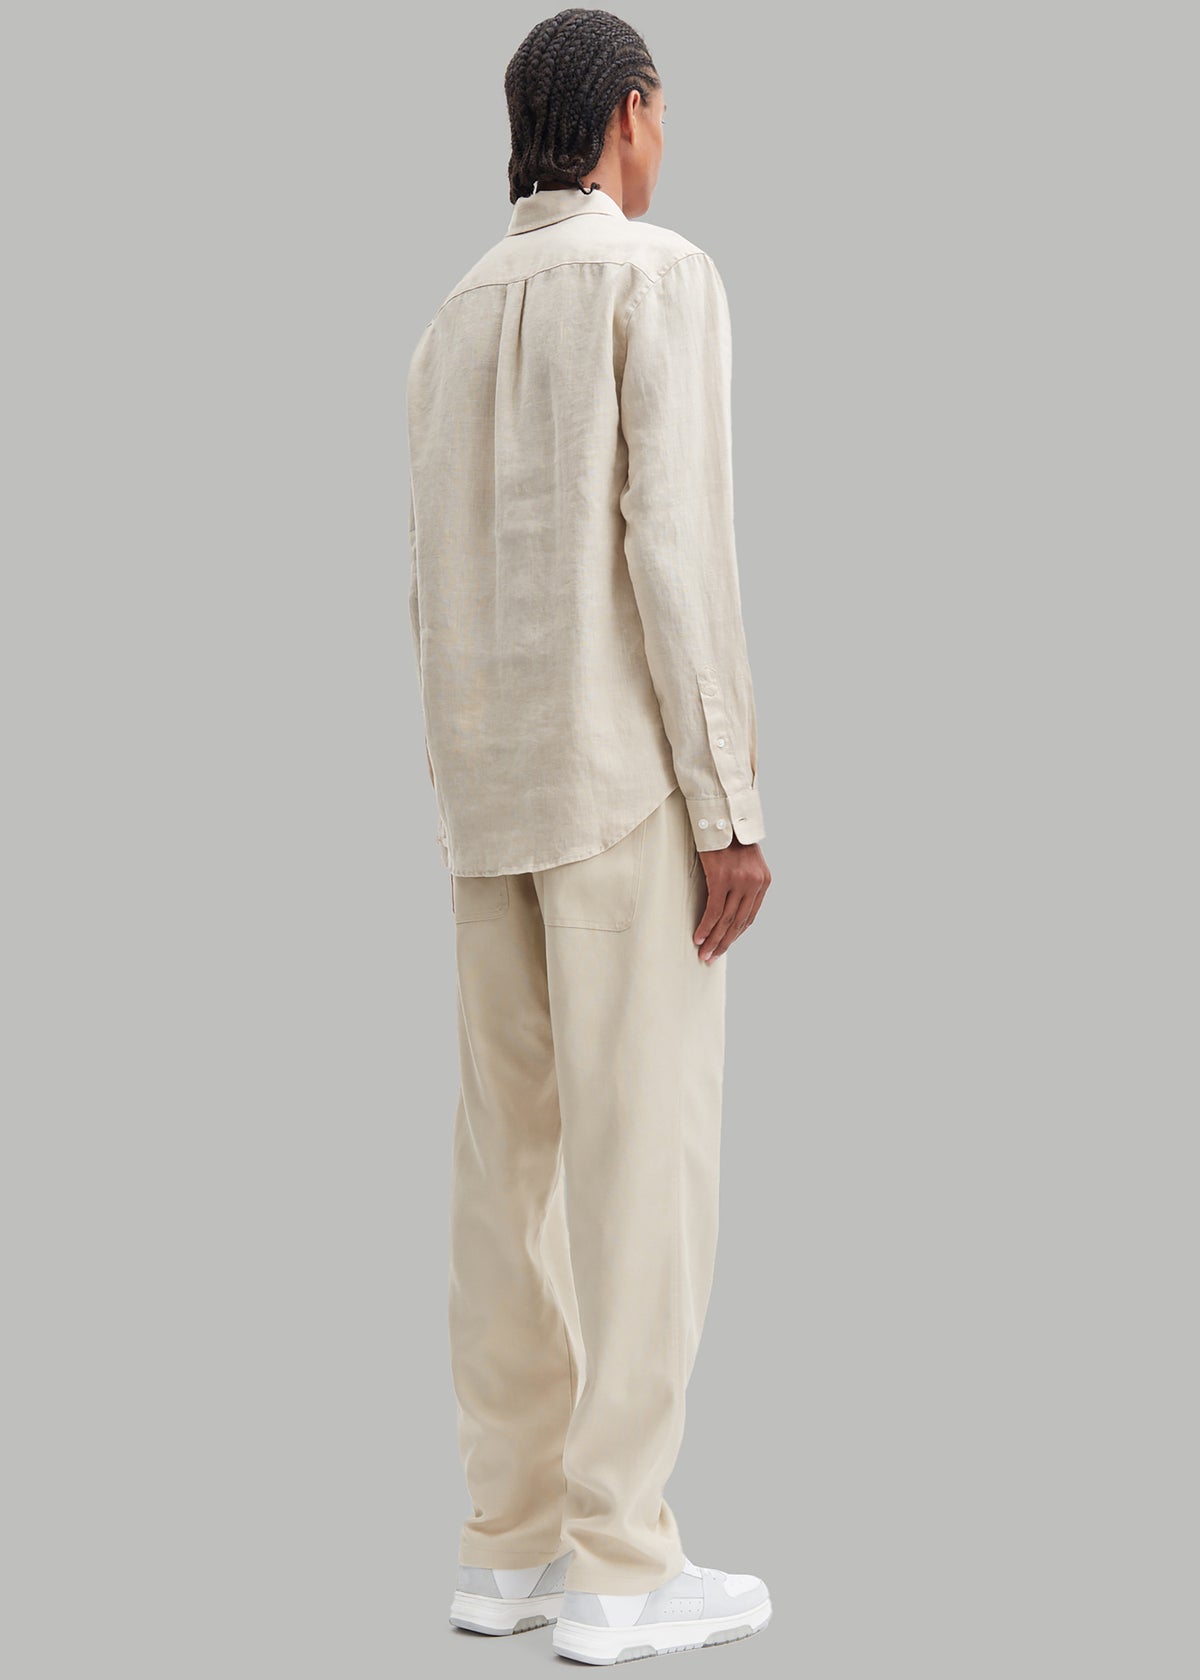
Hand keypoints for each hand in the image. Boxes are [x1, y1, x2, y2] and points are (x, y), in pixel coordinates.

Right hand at [693, 837, 770, 961]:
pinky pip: (713, 910)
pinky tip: (698, 937)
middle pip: (738, 922)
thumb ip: (743, 881)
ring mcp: (739, 881)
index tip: (723, 946)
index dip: (735, 935)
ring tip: (704, 953)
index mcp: (763, 881)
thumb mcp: (744, 861)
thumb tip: (729, 905)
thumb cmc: (728, 837)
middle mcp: (755, 883)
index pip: (749, 916)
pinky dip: (706, 927)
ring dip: (714, 939)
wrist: (720, 814)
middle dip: (724, 943)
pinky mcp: (722, 878)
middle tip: (711, 958)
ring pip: (726, 920)